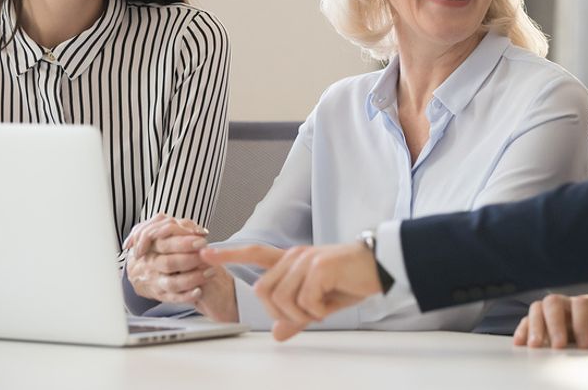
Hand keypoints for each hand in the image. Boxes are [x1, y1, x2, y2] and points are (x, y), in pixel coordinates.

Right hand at [124, 214, 211, 303]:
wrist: (139, 269)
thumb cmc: (158, 247)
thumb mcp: (165, 231)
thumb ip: (182, 227)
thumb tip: (199, 231)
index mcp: (151, 246)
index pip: (165, 243)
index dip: (184, 243)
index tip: (202, 242)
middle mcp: (152, 264)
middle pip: (169, 263)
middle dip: (191, 259)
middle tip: (208, 256)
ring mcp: (155, 281)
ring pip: (172, 282)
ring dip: (193, 278)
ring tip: (211, 271)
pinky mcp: (160, 294)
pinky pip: (173, 298)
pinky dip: (186, 296)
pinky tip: (199, 291)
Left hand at [201, 242, 381, 340]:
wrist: (381, 267)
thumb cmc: (352, 281)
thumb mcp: (321, 305)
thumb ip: (297, 317)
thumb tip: (276, 334)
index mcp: (293, 261)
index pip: (255, 253)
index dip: (230, 254)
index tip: (206, 253)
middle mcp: (295, 256)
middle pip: (263, 291)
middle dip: (279, 312)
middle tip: (307, 314)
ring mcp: (306, 259)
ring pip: (282, 299)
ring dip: (301, 313)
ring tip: (322, 308)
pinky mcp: (319, 266)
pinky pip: (305, 300)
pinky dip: (317, 310)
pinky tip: (332, 300)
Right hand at [513, 293, 587, 349]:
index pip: (581, 304)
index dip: (580, 323)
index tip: (584, 345)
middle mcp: (570, 304)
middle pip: (554, 302)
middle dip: (554, 324)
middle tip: (558, 346)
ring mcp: (556, 313)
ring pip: (538, 308)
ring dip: (535, 326)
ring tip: (535, 346)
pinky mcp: (545, 324)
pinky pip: (528, 320)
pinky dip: (523, 330)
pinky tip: (521, 344)